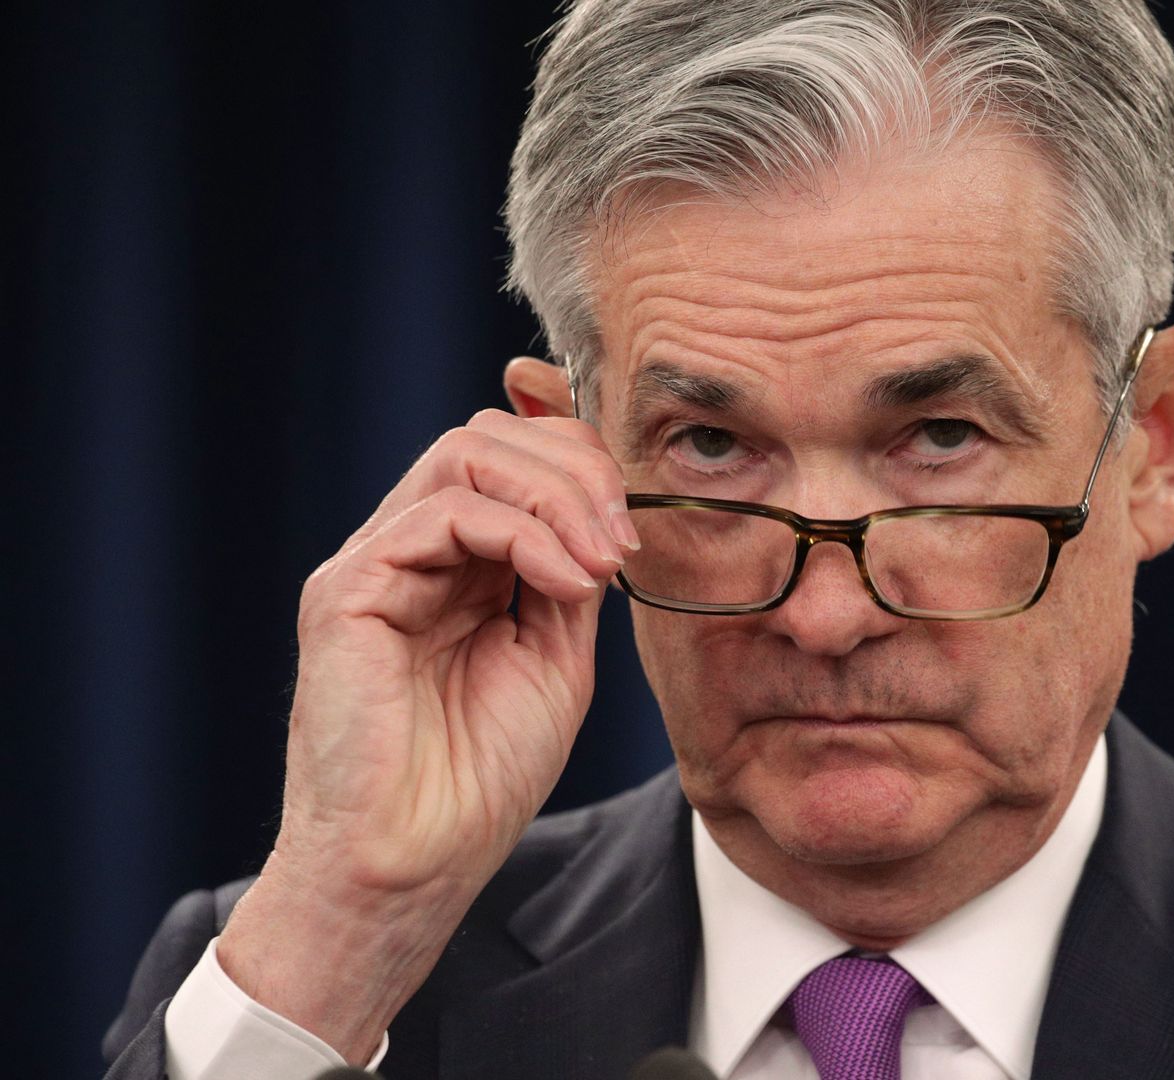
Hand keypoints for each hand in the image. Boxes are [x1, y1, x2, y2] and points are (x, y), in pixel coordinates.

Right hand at [217, 408, 637, 1062]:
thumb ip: (572, 576)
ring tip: (600, 563)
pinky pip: (440, 513)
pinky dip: (521, 534)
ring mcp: (374, 565)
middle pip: (490, 437)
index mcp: (458, 564)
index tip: (637, 536)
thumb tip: (606, 514)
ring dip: (556, 495)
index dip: (585, 469)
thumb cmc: (481, 778)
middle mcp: (410, 550)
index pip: (516, 458)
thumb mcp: (556, 656)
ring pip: (466, 455)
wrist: (416, 862)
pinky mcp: (348, 590)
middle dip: (576, 469)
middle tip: (624, 540)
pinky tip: (565, 587)